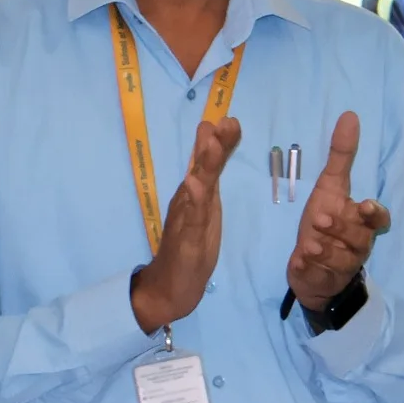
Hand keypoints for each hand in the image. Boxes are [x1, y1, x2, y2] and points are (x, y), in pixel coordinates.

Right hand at [129, 116, 242, 333]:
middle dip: (212, 145)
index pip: (210, 163)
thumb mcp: (208, 207)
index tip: (231, 119)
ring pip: (196, 187)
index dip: (220, 142)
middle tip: (222, 121)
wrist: (172, 283)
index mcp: (197, 193)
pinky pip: (190, 217)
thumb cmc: (191, 244)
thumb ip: (211, 178)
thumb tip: (214, 147)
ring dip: (203, 164)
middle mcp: (188, 199)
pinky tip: (194, 184)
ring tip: (210, 142)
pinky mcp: (186, 238)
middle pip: (202, 168)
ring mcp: (185, 217)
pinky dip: (193, 200)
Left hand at [287, 111, 391, 310]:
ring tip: (309, 244)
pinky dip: (310, 269)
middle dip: (340, 229)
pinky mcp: (324, 279)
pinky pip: (320, 275)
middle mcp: (358, 244)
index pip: (379, 219)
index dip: (375, 214)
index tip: (364, 205)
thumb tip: (349, 115)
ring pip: (340, 258)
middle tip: (320, 219)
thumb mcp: (330, 187)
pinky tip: (298, 262)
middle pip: (358, 238)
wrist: (311, 264)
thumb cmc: (323, 222)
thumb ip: (341, 155)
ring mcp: (342, 264)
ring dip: (325, 250)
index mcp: (362, 222)